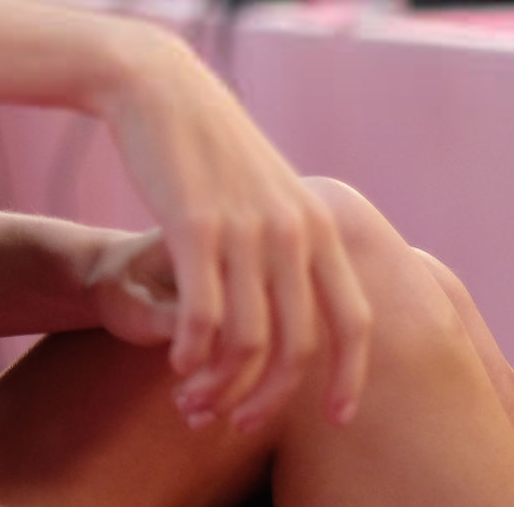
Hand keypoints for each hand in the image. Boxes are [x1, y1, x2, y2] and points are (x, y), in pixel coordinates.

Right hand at [98, 33, 372, 433]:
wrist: (158, 88)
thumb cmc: (209, 143)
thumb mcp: (270, 188)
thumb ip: (294, 236)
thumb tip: (311, 289)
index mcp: (319, 225)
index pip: (354, 321)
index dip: (350, 378)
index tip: (336, 419)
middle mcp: (293, 232)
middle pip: (298, 345)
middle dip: (267, 398)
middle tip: (233, 424)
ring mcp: (246, 230)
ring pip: (248, 341)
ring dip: (222, 386)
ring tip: (192, 403)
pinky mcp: (194, 228)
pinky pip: (202, 317)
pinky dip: (191, 355)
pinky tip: (174, 365)